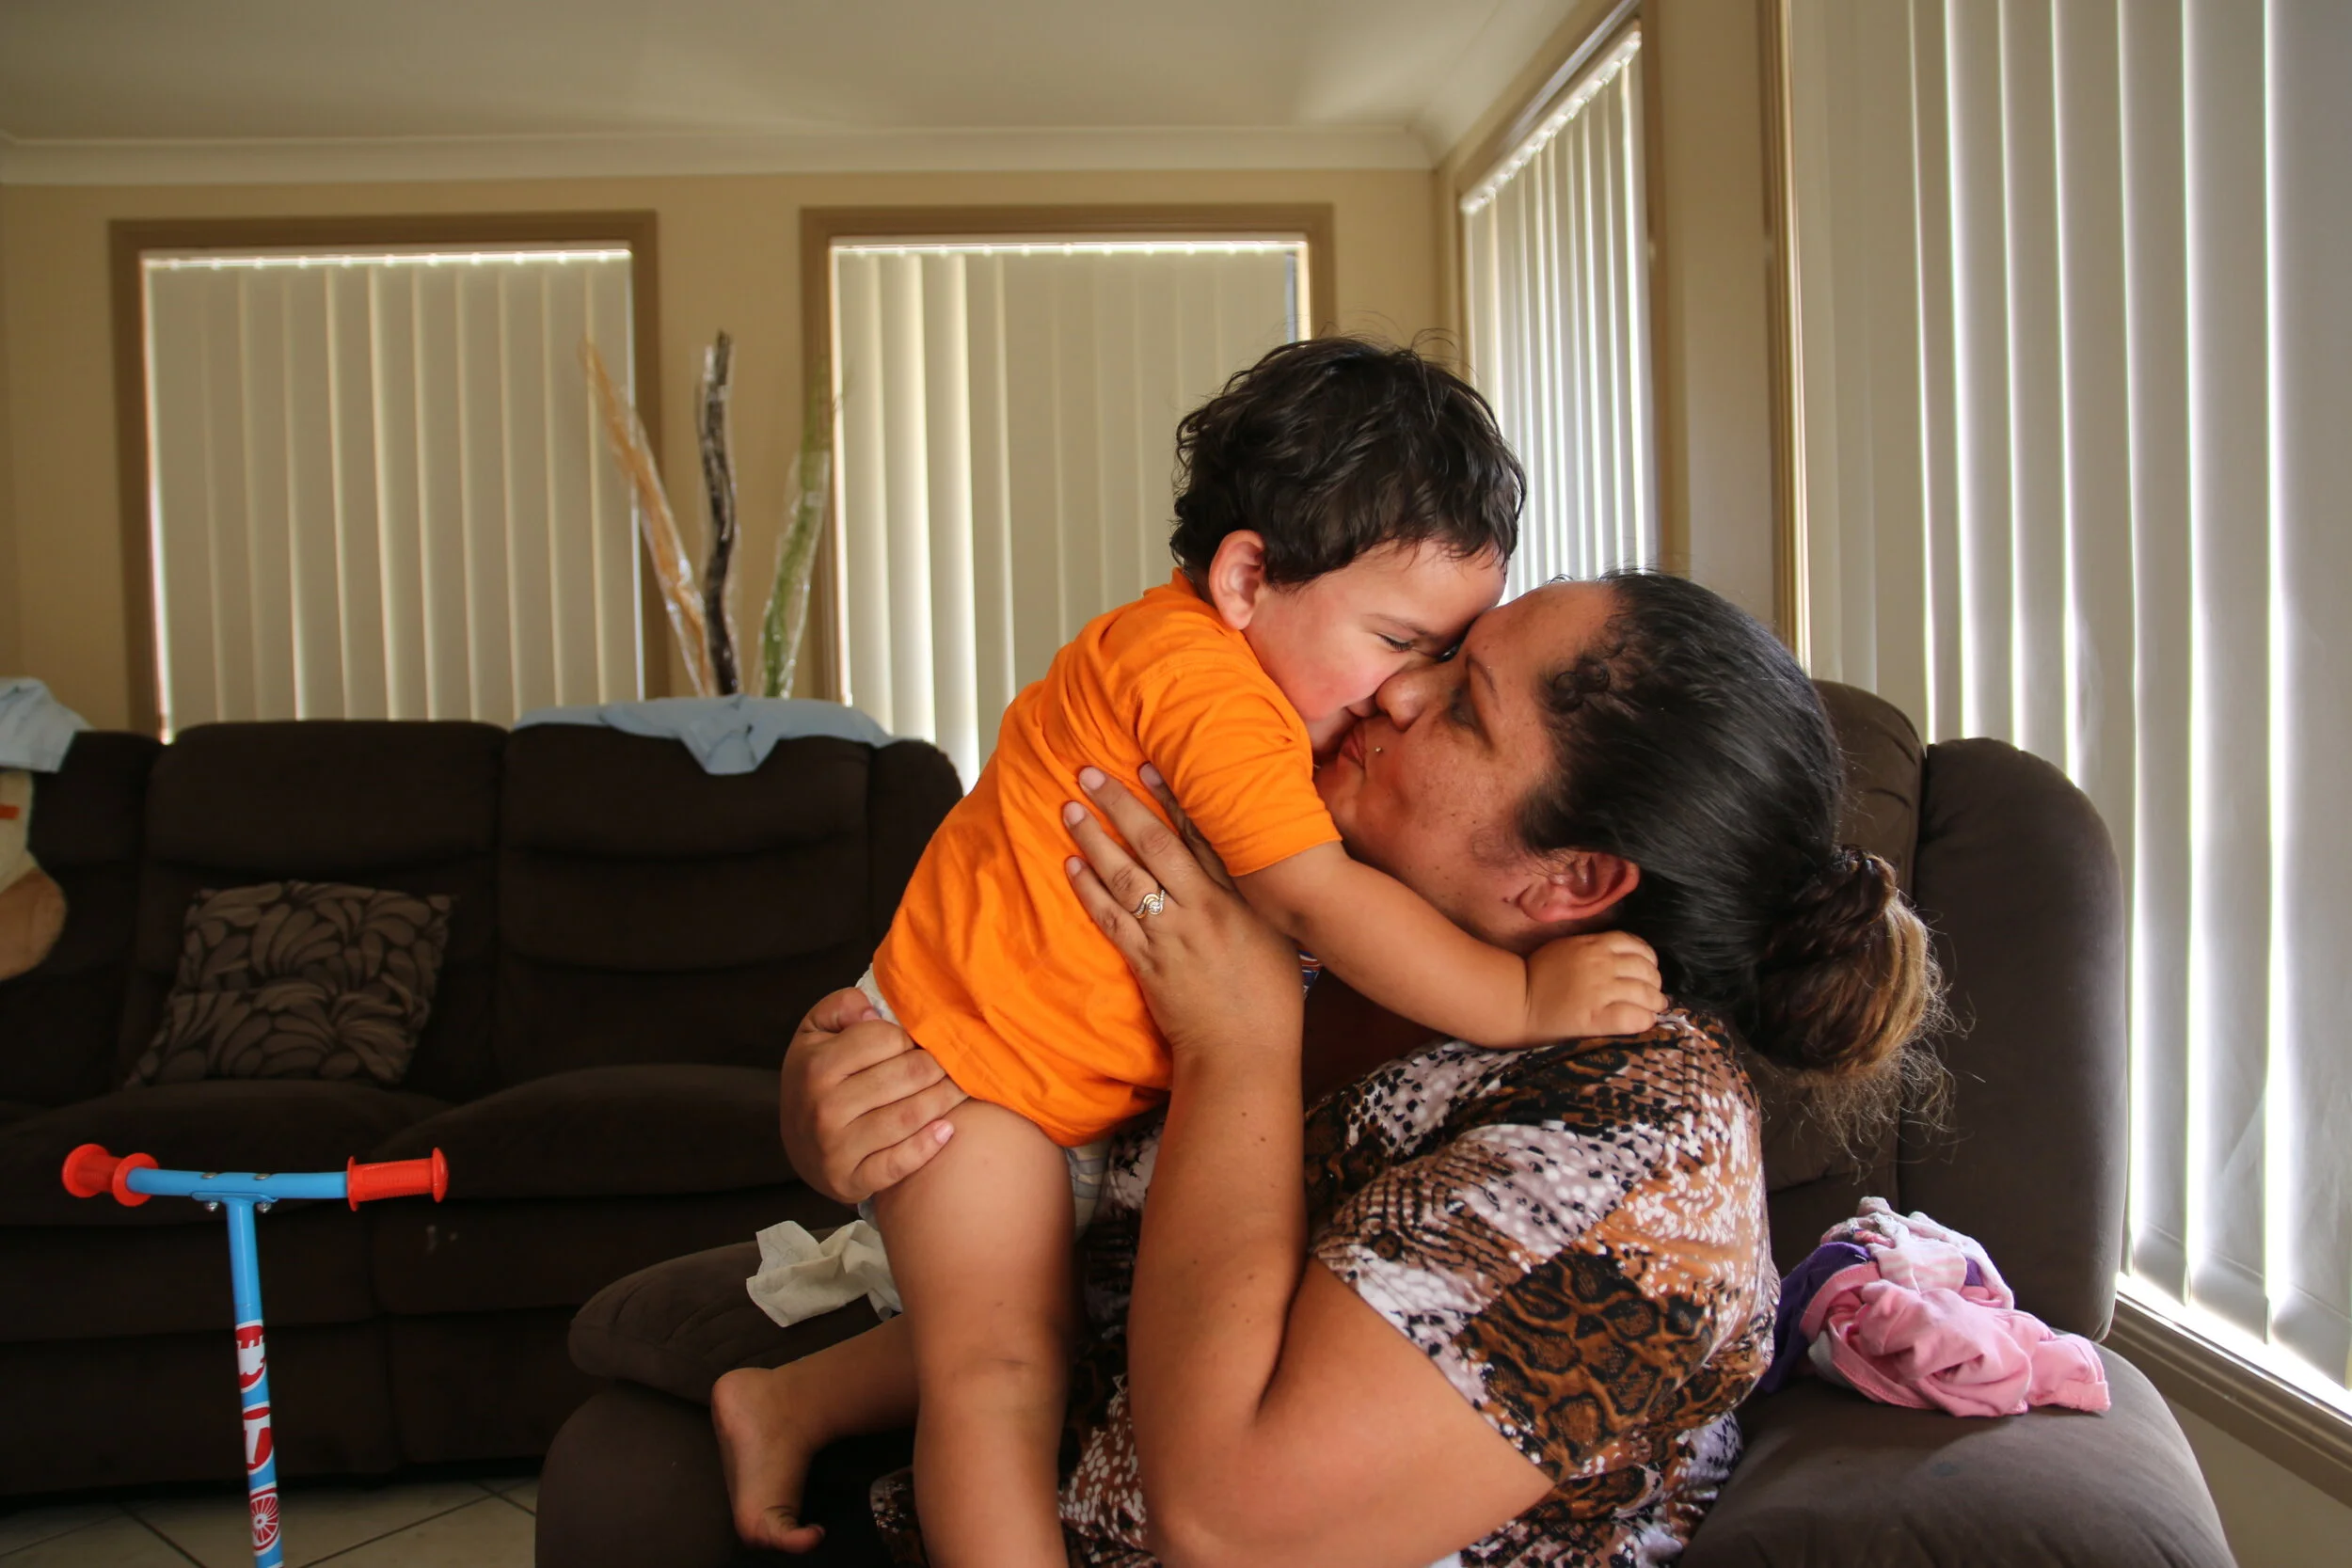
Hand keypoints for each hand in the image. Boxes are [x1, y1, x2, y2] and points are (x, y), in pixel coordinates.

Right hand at [778, 988, 967, 1204]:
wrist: (798, 1144)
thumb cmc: (818, 1077)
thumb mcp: (816, 1032)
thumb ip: (842, 1007)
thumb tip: (873, 1010)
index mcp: (817, 1065)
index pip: (886, 1038)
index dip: (911, 1036)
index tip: (921, 1040)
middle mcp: (824, 1106)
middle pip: (907, 1075)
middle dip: (939, 1065)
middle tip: (957, 1061)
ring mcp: (836, 1147)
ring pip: (911, 1115)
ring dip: (946, 1099)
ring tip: (961, 1088)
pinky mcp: (849, 1180)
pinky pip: (899, 1162)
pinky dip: (928, 1146)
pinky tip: (947, 1130)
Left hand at [1061, 765, 1303, 1067]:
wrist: (1244, 1053)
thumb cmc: (1270, 999)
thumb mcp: (1276, 937)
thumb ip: (1256, 897)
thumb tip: (1245, 863)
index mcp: (1238, 897)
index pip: (1202, 833)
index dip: (1171, 796)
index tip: (1145, 765)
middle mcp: (1202, 909)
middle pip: (1155, 843)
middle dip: (1119, 804)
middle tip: (1090, 772)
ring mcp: (1170, 935)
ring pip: (1125, 875)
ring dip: (1094, 839)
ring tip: (1070, 809)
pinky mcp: (1147, 963)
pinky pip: (1110, 919)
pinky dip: (1088, 890)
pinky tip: (1071, 866)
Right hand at [1524, 931, 1667, 1038]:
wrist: (1515, 1001)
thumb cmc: (1537, 974)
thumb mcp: (1566, 947)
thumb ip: (1594, 947)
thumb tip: (1624, 957)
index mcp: (1593, 944)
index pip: (1636, 945)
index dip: (1648, 958)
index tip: (1646, 970)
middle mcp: (1601, 965)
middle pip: (1646, 970)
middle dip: (1654, 983)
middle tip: (1652, 993)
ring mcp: (1600, 991)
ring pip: (1646, 994)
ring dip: (1655, 1003)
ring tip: (1653, 1008)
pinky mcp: (1596, 1018)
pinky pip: (1634, 1018)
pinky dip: (1644, 1020)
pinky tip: (1643, 1021)